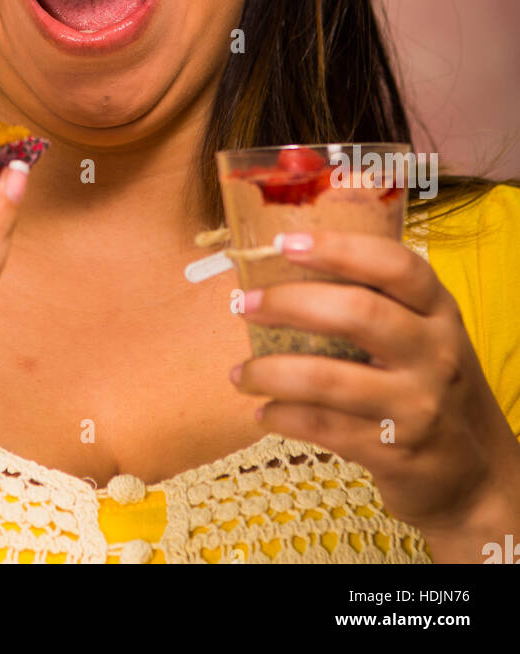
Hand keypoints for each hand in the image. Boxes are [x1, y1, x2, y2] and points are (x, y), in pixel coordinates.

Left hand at [230, 229, 519, 551]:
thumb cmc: (432, 385)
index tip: (286, 243)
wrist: (478, 475)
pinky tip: (264, 412)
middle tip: (244, 304)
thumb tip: (288, 266)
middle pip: (357, 312)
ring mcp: (416, 405)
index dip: (338, 249)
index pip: (395, 265)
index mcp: (440, 312)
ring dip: (270, 373)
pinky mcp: (395, 452)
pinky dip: (283, 417)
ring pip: (328, 379)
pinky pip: (322, 427)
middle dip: (289, 303)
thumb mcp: (428, 336)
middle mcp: (434, 353)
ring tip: (240, 374)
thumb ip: (381, 301)